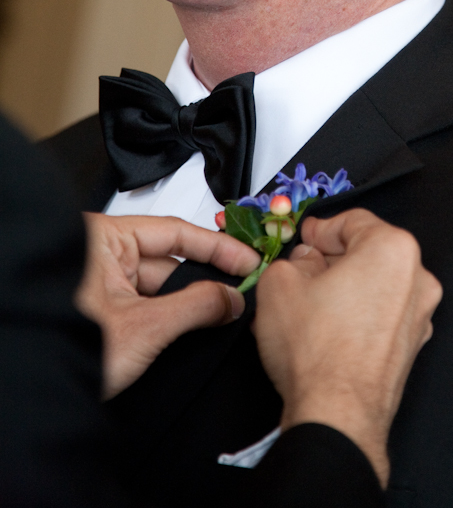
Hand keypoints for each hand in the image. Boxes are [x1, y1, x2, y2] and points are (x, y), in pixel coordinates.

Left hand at [76, 213, 259, 398]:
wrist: (34, 393)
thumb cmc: (64, 350)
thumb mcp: (144, 328)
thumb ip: (196, 307)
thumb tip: (232, 296)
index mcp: (102, 238)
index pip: (174, 232)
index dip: (217, 247)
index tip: (247, 259)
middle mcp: (100, 255)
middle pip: (170, 259)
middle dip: (206, 277)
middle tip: (242, 289)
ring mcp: (100, 282)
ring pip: (160, 284)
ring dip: (190, 300)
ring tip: (224, 309)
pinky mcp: (103, 308)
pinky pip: (147, 302)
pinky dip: (173, 313)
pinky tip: (197, 322)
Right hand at [254, 208, 441, 486]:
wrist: (336, 415)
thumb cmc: (317, 350)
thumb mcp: (280, 283)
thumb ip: (293, 258)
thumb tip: (305, 261)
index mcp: (392, 249)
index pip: (353, 220)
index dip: (321, 228)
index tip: (305, 238)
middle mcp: (417, 278)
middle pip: (369, 251)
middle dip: (334, 257)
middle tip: (303, 268)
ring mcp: (419, 315)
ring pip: (377, 283)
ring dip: (347, 286)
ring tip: (311, 302)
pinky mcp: (411, 346)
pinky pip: (382, 314)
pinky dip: (359, 313)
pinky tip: (328, 329)